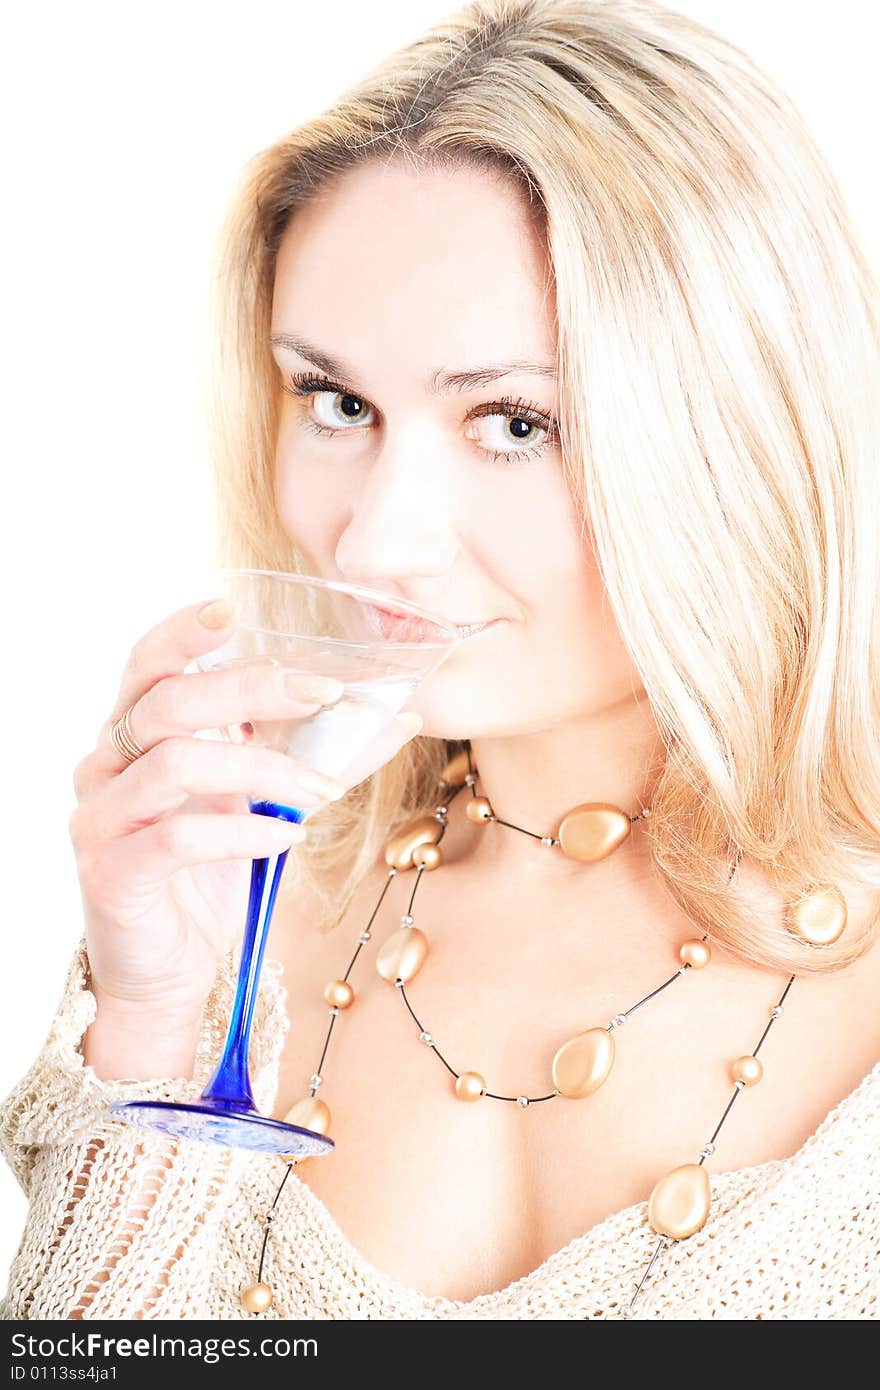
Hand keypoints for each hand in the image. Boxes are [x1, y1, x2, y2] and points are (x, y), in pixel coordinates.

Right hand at [69, 596, 421, 1034]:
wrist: (168, 972)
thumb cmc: (211, 874)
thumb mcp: (264, 803)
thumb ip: (315, 756)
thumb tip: (400, 713)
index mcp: (137, 736)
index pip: (149, 663)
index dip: (185, 632)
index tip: (235, 609)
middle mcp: (107, 765)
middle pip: (169, 700)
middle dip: (252, 689)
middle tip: (324, 692)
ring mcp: (102, 818)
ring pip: (175, 762)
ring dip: (262, 768)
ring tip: (319, 789)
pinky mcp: (112, 873)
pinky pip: (174, 836)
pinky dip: (239, 832)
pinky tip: (283, 838)